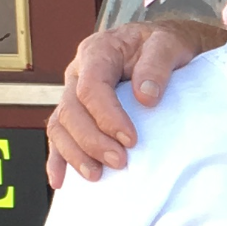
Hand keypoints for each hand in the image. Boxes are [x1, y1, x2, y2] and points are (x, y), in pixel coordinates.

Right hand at [46, 21, 199, 186]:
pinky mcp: (77, 112)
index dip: (107, 116)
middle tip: (120, 161)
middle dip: (92, 141)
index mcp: (98, 52)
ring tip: (96, 175)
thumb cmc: (164, 45)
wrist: (164, 47)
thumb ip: (157, 64)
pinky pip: (59, 136)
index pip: (92, 87)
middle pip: (71, 110)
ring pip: (60, 126)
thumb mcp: (168, 44)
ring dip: (75, 154)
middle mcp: (79, 72)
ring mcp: (74, 93)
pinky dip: (58, 159)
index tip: (131, 139)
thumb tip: (145, 95)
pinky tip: (61, 181)